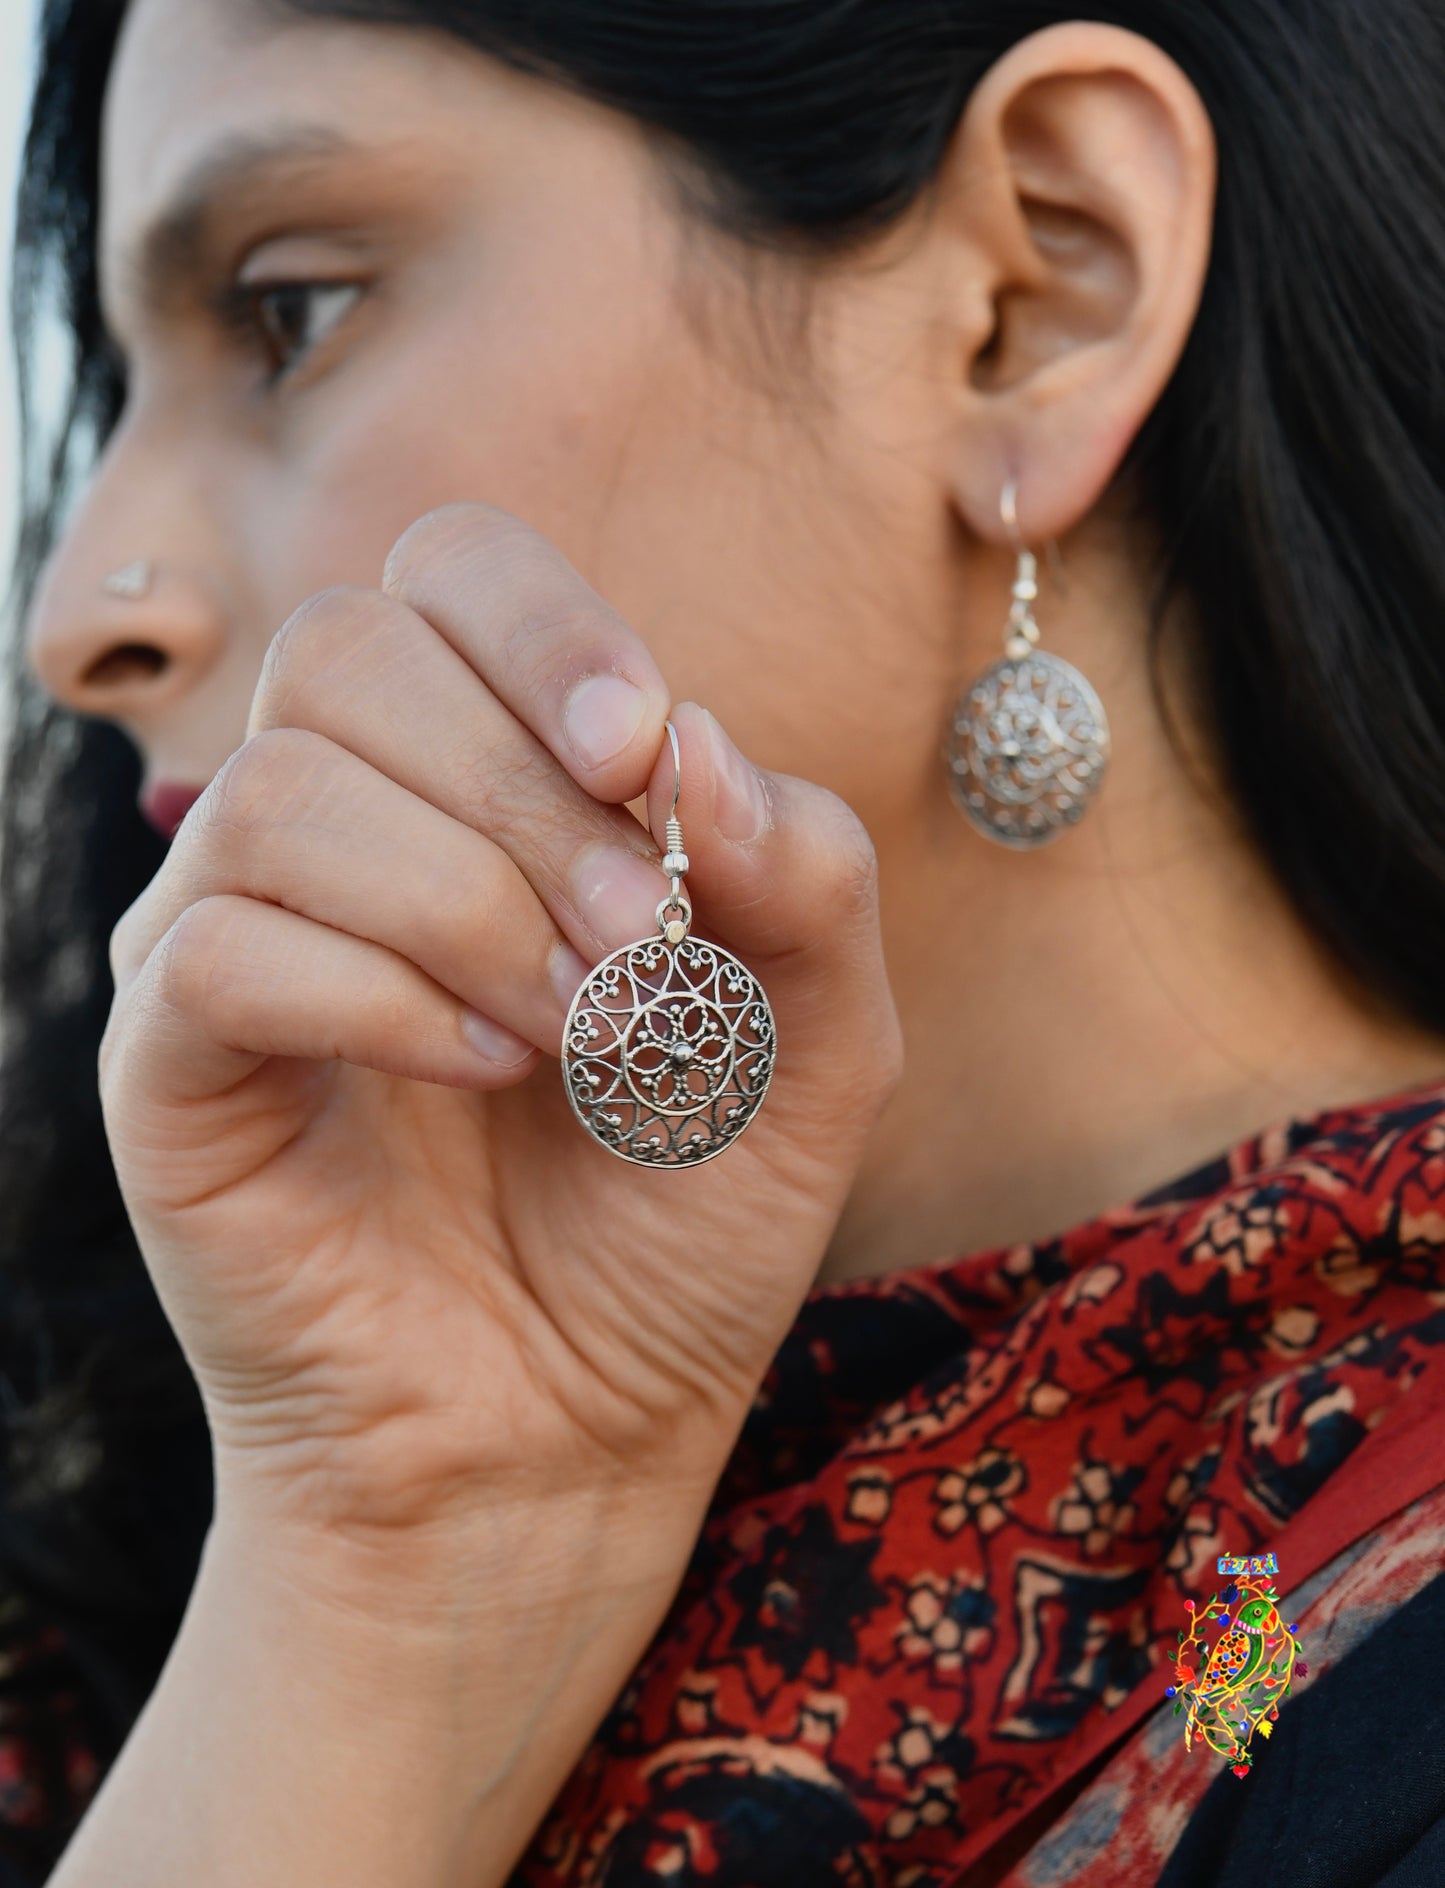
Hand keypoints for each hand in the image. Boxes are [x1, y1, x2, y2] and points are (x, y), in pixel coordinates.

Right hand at [102, 505, 902, 1564]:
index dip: (545, 628)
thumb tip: (689, 742)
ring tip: (572, 1036)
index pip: (449, 571)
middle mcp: (338, 826)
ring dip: (463, 903)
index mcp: (482, 777)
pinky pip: (218, 949)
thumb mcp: (818, 1039)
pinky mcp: (169, 1064)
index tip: (643, 755)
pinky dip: (378, 998)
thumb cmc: (683, 1217)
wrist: (577, 1424)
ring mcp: (230, 936)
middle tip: (640, 951)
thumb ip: (804, 871)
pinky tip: (480, 1075)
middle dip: (526, 792)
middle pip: (350, 650)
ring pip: (279, 792)